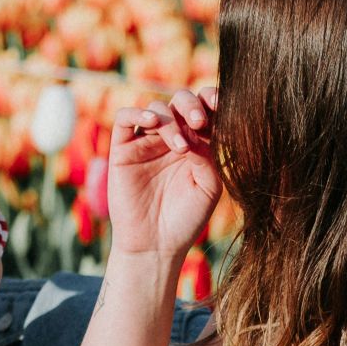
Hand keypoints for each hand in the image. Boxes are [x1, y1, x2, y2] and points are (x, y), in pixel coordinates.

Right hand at [108, 87, 222, 261]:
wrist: (156, 245)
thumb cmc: (186, 218)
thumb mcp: (208, 186)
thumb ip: (208, 154)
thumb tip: (198, 127)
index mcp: (197, 143)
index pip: (204, 109)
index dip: (212, 99)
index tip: (223, 104)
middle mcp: (171, 138)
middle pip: (180, 101)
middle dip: (192, 105)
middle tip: (200, 122)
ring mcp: (146, 142)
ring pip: (156, 108)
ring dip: (171, 120)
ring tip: (181, 147)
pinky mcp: (123, 149)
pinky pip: (125, 118)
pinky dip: (138, 113)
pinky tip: (152, 124)